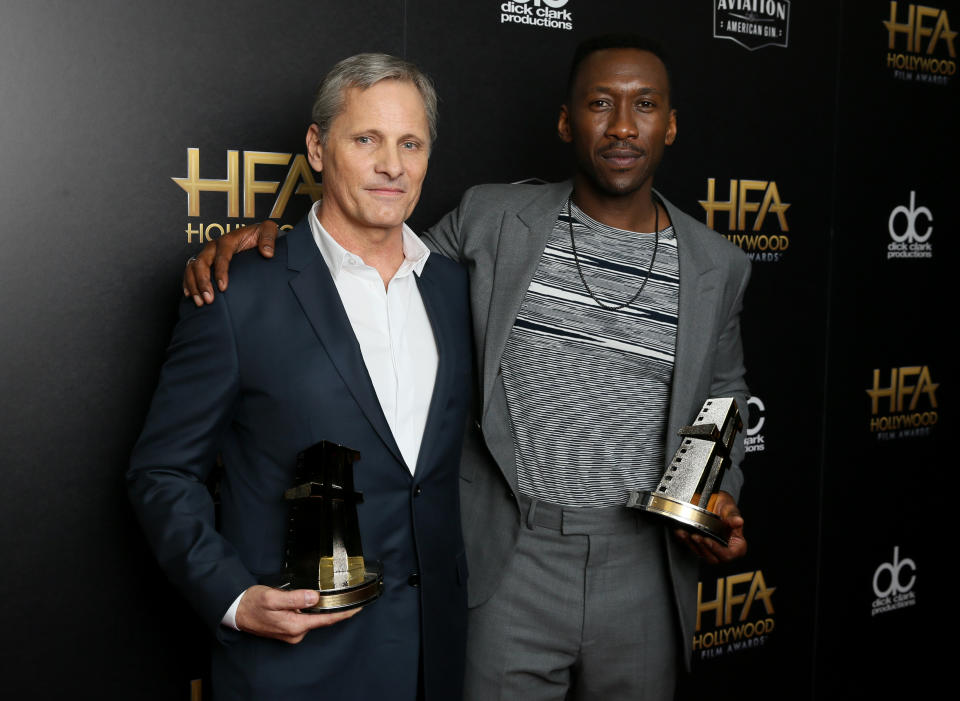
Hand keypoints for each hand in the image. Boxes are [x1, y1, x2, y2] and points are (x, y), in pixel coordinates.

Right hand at [183, 220, 279, 305]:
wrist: (254, 234)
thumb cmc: (260, 234)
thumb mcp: (268, 230)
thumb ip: (269, 238)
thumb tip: (267, 253)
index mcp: (229, 240)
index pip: (222, 256)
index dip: (220, 272)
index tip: (223, 288)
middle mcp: (214, 246)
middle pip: (202, 263)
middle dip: (203, 282)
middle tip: (209, 299)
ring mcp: (207, 254)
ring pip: (193, 268)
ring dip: (194, 285)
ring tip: (200, 302)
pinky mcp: (204, 261)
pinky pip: (190, 271)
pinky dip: (188, 283)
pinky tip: (191, 296)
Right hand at [235, 585, 360, 643]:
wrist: (236, 611)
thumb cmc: (252, 603)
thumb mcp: (273, 597)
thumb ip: (295, 598)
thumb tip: (314, 598)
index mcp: (295, 625)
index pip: (326, 620)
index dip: (343, 614)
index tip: (357, 608)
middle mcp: (296, 633)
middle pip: (321, 618)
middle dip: (329, 606)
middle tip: (335, 590)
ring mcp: (292, 633)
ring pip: (312, 617)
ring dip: (315, 606)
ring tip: (307, 593)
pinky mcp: (288, 629)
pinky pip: (304, 618)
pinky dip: (307, 609)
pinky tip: (301, 600)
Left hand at [673, 491, 746, 564]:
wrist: (712, 499)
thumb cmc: (724, 506)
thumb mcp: (729, 507)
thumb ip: (733, 515)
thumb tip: (738, 521)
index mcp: (736, 544)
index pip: (729, 554)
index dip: (718, 550)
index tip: (708, 540)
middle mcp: (724, 548)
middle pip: (714, 558)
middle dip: (703, 547)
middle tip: (696, 536)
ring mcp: (711, 548)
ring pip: (701, 554)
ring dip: (692, 545)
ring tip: (686, 534)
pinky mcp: (700, 545)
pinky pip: (692, 547)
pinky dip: (685, 541)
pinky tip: (681, 533)